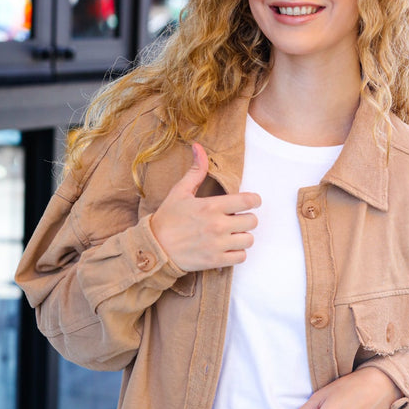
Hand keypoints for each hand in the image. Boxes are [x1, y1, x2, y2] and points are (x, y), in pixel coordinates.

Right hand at [151, 143, 260, 271]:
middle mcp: (217, 225)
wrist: (155, 248)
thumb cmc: (168, 218)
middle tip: (237, 219)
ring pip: (249, 240)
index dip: (254, 200)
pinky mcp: (216, 261)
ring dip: (243, 237)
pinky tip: (228, 248)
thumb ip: (196, 171)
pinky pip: (241, 257)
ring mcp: (218, 244)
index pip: (248, 201)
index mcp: (211, 205)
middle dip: (247, 219)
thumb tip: (199, 147)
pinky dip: (237, 253)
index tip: (252, 202)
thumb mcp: (180, 191)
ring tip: (232, 234)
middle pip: (252, 221)